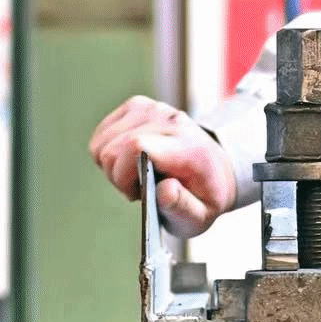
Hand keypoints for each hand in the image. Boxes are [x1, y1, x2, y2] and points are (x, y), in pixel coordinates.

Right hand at [89, 96, 237, 238]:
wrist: (217, 170)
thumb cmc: (205, 196)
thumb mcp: (202, 215)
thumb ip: (184, 207)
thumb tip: (165, 189)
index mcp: (188, 146)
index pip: (136, 145)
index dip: (124, 174)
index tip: (136, 194)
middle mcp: (170, 120)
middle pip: (114, 147)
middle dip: (117, 177)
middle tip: (138, 191)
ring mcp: (152, 108)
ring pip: (102, 142)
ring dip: (112, 167)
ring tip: (135, 177)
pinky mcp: (137, 106)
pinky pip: (102, 134)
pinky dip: (108, 153)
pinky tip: (129, 163)